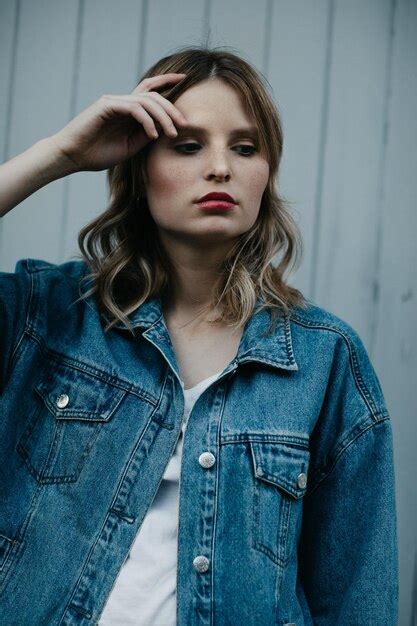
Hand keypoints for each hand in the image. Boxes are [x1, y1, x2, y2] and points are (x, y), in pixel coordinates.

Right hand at [48, 73, 187, 172]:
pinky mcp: (106, 106)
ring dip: (163, 117)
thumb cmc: (97, 154)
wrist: (73, 157)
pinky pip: (134, 108)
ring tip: (172, 133)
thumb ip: (145, 135)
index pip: (149, 90)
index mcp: (127, 110)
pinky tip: (153, 135)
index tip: (184, 80)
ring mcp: (113, 102)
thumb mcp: (130, 146)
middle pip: (153, 96)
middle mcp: (121, 102)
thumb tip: (165, 129)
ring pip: (146, 101)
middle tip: (184, 125)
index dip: (167, 81)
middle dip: (172, 109)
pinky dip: (147, 121)